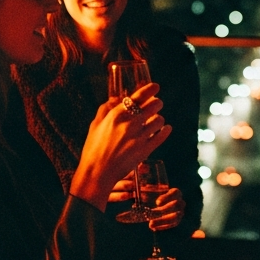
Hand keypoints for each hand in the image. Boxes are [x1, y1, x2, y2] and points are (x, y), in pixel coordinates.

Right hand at [71, 82, 172, 210]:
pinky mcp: (145, 150)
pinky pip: (161, 136)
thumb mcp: (95, 125)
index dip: (150, 89)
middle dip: (157, 103)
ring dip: (159, 118)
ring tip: (156, 120)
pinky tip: (166, 128)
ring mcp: (139, 137)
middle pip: (154, 105)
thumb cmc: (93, 149)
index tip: (156, 87)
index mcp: (117, 115)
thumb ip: (105, 109)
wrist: (97, 173)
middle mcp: (130, 123)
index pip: (139, 97)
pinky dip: (166, 130)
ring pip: (159, 120)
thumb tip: (115, 99)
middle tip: (156, 104)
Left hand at [147, 186, 184, 231]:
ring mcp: (181, 212)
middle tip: (151, 214)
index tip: (157, 203)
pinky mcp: (177, 221)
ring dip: (162, 221)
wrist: (159, 205)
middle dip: (163, 211)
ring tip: (151, 224)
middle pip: (176, 205)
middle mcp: (180, 202)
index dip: (167, 197)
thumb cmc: (155, 196)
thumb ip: (149, 190)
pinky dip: (163, 226)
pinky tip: (154, 228)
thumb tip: (144, 188)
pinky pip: (172, 224)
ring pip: (175, 217)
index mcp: (176, 192)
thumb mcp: (152, 192)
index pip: (175, 193)